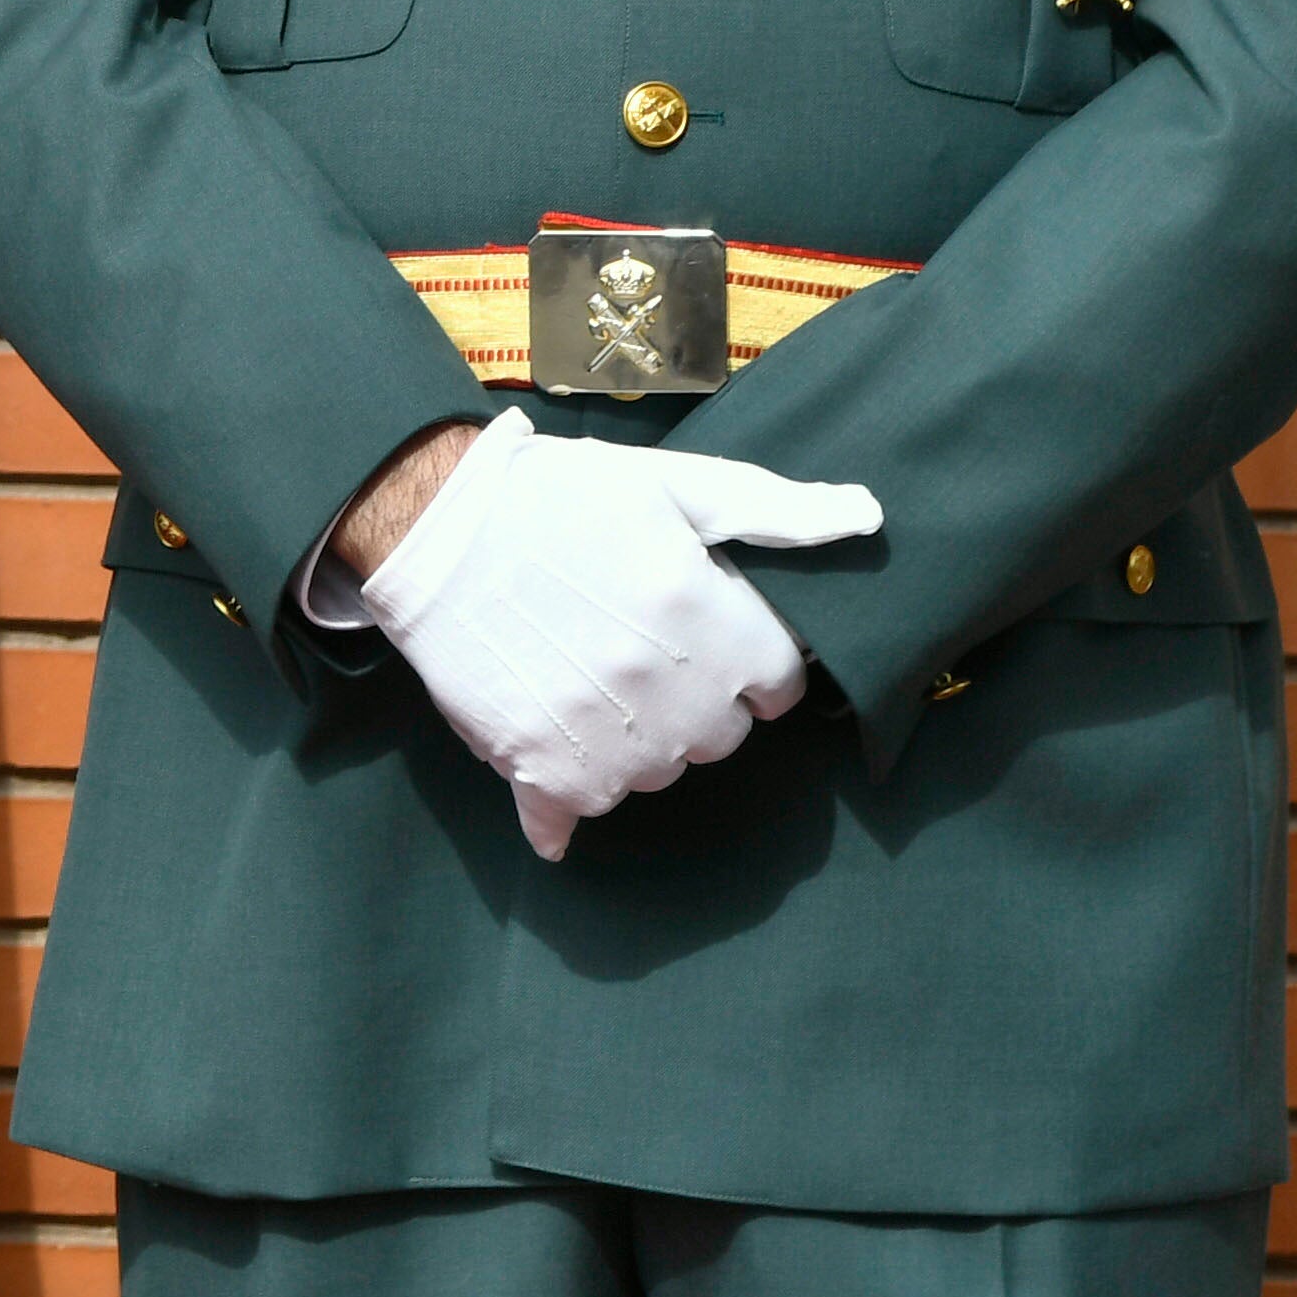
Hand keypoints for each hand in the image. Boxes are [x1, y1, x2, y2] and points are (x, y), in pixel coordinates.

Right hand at [349, 410, 882, 860]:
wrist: (429, 521)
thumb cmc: (555, 495)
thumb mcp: (671, 483)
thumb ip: (773, 509)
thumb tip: (866, 517)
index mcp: (705, 615)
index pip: (779, 683)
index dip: (746, 657)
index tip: (707, 635)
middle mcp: (668, 686)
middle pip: (722, 737)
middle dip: (696, 699)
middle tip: (636, 648)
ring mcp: (605, 736)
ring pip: (658, 775)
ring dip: (634, 741)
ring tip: (585, 679)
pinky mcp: (541, 767)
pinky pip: (580, 814)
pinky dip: (566, 799)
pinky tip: (552, 766)